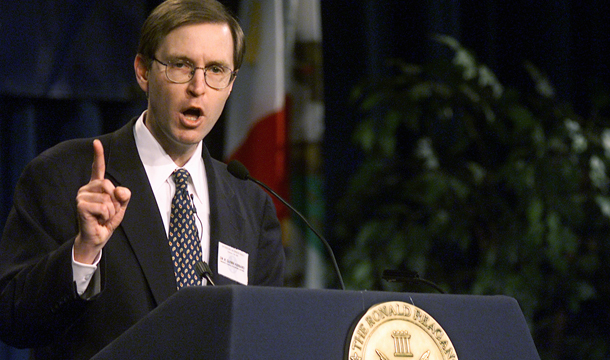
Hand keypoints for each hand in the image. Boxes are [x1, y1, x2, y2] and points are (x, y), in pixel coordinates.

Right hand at [74, 139, 130, 263]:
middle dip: (115, 201)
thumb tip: (121, 191)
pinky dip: (106, 215)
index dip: (97, 155)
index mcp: (96, 186)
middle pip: (109, 184)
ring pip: (108, 197)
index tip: (96, 142)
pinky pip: (104, 206)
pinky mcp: (81, 205)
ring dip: (111, 210)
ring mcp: (82, 196)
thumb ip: (123, 197)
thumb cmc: (106, 221)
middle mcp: (86, 188)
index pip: (97, 168)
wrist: (97, 238)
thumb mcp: (120, 207)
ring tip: (102, 216)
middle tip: (108, 211)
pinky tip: (98, 219)